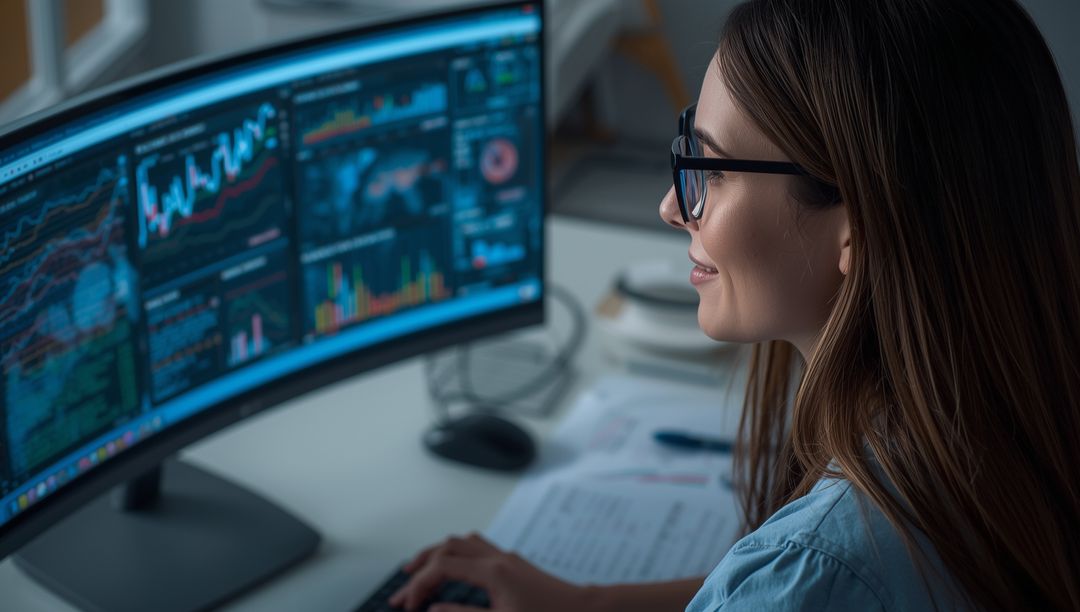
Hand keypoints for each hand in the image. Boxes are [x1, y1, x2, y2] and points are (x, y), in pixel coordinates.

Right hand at [389, 532, 589, 611]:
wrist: (585, 611)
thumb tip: (433, 611)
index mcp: (493, 571)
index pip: (442, 568)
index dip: (419, 586)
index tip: (409, 605)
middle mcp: (498, 558)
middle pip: (446, 548)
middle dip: (420, 567)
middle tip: (402, 588)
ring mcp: (507, 558)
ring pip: (461, 543)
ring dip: (437, 555)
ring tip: (419, 571)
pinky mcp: (514, 564)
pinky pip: (477, 547)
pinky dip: (456, 554)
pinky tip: (454, 569)